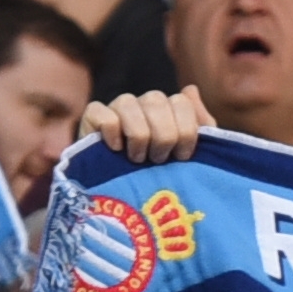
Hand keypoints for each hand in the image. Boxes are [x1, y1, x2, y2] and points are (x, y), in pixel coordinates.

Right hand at [83, 87, 215, 166]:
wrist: (124, 202)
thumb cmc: (161, 177)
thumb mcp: (191, 156)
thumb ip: (201, 125)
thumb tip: (191, 89)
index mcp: (168, 109)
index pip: (181, 102)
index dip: (186, 131)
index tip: (181, 157)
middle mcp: (142, 104)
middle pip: (157, 100)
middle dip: (163, 137)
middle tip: (158, 161)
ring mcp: (116, 109)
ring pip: (128, 103)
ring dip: (138, 137)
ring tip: (138, 159)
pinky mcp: (92, 119)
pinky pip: (102, 113)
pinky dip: (111, 133)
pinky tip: (115, 150)